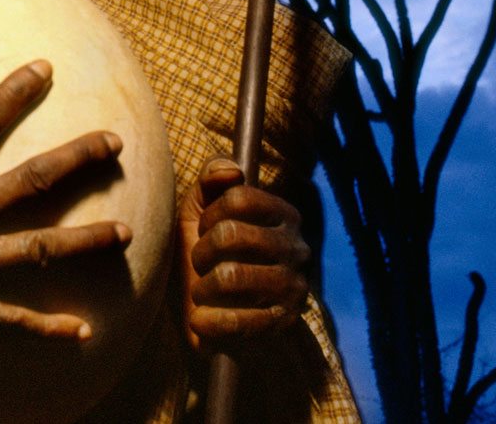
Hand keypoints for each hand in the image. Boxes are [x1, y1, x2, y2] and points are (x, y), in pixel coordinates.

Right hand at [0, 26, 130, 339]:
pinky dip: (44, 326)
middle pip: (35, 179)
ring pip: (38, 247)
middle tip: (116, 142)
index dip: (18, 89)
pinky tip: (80, 330)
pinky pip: (7, 316)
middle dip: (79, 158)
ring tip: (126, 232)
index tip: (47, 68)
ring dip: (85, 241)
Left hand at [178, 156, 309, 351]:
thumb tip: (231, 170)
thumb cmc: (206, 257)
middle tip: (201, 266)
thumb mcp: (199, 213)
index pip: (237, 198)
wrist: (213, 320)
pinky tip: (202, 319)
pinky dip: (207, 320)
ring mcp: (293, 288)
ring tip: (203, 293)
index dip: (208, 216)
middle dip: (201, 252)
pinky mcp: (282, 325)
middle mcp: (296, 248)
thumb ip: (210, 180)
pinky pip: (235, 320)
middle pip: (230, 234)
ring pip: (229, 276)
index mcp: (282, 214)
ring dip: (201, 287)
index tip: (205, 231)